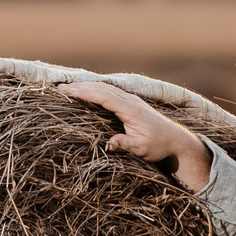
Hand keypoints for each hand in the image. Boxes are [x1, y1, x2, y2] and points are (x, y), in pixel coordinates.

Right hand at [60, 82, 210, 186]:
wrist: (175, 140)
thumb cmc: (159, 145)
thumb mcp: (142, 149)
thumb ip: (126, 145)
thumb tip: (109, 144)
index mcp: (131, 109)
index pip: (104, 96)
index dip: (85, 93)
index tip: (68, 91)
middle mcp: (130, 100)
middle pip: (102, 88)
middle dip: (80, 87)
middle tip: (60, 88)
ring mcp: (130, 99)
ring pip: (105, 88)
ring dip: (86, 86)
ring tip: (67, 88)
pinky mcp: (130, 103)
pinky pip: (109, 92)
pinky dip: (95, 89)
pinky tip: (86, 91)